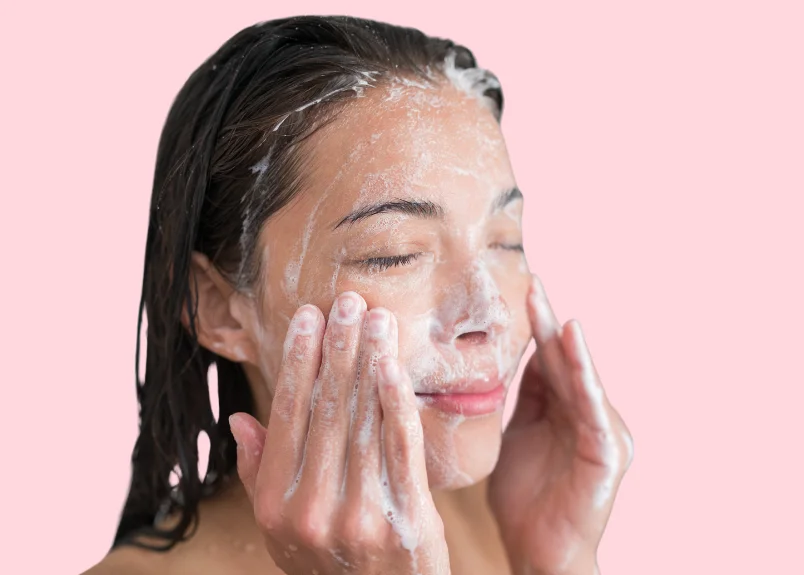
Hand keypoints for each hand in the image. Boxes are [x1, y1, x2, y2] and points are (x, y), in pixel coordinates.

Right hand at [229, 292, 449, 574]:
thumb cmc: (327, 565)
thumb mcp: (280, 530)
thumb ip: (260, 475)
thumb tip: (242, 422)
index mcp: (276, 504)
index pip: (287, 417)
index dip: (298, 362)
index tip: (308, 318)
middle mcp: (313, 507)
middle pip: (327, 410)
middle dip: (337, 349)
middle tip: (347, 301)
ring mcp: (360, 514)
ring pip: (364, 421)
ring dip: (369, 362)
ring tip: (376, 319)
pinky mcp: (407, 519)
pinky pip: (401, 448)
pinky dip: (397, 402)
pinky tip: (394, 365)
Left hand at [489, 275, 633, 574]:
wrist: (538, 550)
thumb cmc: (524, 499)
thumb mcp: (514, 436)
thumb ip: (519, 400)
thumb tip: (508, 359)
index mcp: (562, 409)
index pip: (546, 360)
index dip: (533, 326)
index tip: (520, 289)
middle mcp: (586, 413)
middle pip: (563, 360)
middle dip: (546, 322)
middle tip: (531, 281)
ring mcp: (601, 430)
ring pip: (580, 377)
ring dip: (566, 342)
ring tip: (549, 304)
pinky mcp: (609, 451)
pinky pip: (593, 406)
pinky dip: (585, 374)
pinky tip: (573, 343)